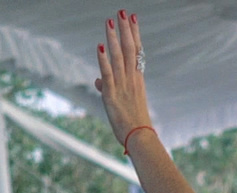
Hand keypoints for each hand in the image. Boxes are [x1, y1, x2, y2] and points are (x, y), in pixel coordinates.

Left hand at [94, 11, 156, 148]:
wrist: (139, 137)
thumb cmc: (132, 121)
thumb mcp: (120, 101)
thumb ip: (109, 86)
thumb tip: (97, 80)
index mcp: (137, 79)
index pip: (136, 51)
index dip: (134, 34)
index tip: (132, 18)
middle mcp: (131, 79)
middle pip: (128, 49)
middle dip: (125, 29)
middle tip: (122, 11)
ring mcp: (122, 86)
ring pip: (118, 57)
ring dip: (113, 38)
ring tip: (110, 21)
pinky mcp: (112, 95)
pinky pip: (108, 74)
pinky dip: (103, 60)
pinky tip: (100, 46)